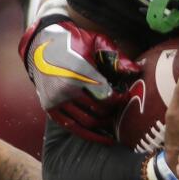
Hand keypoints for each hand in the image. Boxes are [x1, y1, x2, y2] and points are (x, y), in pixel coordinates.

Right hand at [19, 17, 139, 143]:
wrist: (41, 43)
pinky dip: (89, 135)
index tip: (125, 97)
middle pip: (98, 110)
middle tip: (121, 109)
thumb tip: (137, 70)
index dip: (119, 99)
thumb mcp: (97, 41)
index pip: (106, 95)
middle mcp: (66, 89)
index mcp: (79, 72)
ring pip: (87, 122)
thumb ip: (117, 57)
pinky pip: (72, 127)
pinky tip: (104, 138)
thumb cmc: (73, 40)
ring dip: (104, 124)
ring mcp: (56, 100)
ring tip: (114, 122)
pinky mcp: (50, 108)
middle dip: (113, 112)